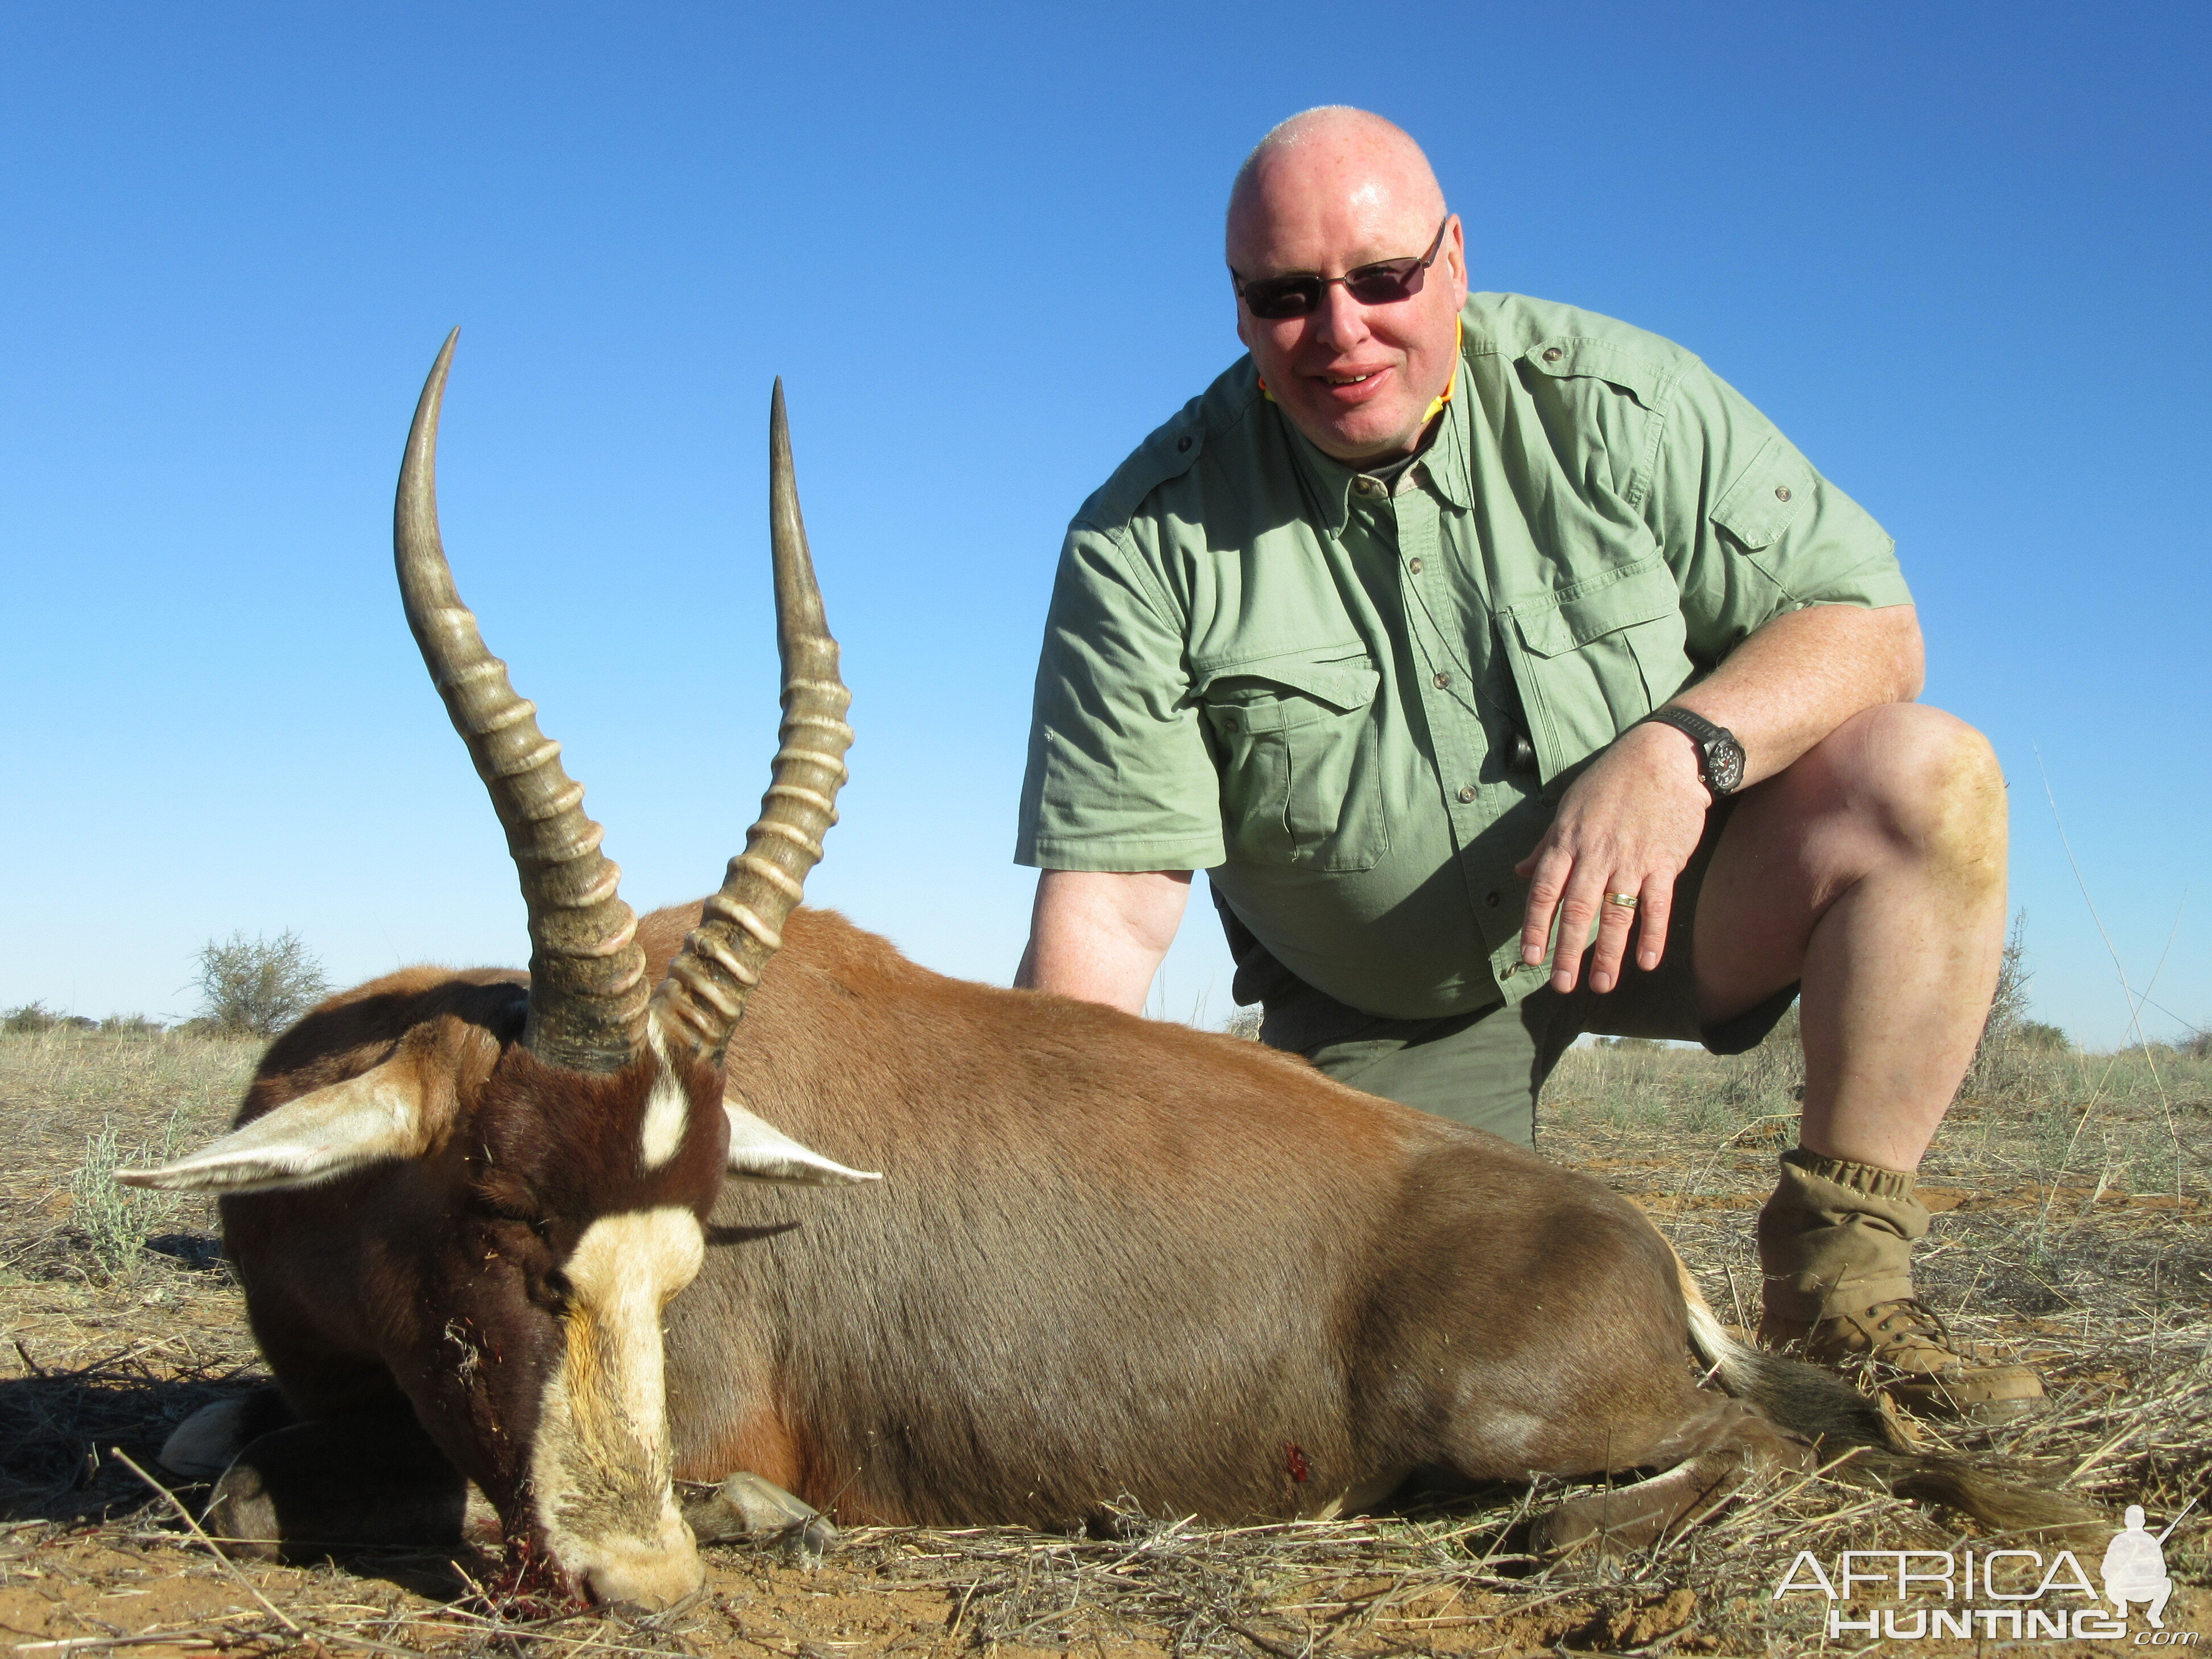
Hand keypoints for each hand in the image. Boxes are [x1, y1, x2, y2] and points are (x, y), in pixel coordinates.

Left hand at [1514, 722, 1712, 993]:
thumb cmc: (1611, 782)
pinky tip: (1646, 962)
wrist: (1664, 757)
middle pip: (1577, 909)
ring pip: (1616, 914)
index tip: (1530, 958)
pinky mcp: (1664, 862)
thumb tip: (1519, 872)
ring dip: (1607, 953)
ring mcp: (1631, 860)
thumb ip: (1546, 845)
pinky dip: (1653, 935)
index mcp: (1567, 841)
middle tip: (1561, 985)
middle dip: (1568, 951)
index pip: (1544, 891)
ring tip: (1600, 985)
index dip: (1535, 927)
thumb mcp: (1569, 808)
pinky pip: (1657, 905)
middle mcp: (1596, 855)